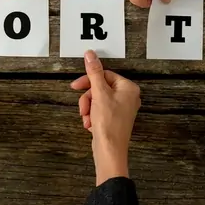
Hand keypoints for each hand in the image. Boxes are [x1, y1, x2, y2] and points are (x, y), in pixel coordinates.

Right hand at [71, 50, 140, 185]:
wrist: (109, 150)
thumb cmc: (109, 124)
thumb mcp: (99, 94)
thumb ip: (94, 72)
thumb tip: (91, 55)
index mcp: (128, 88)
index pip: (104, 75)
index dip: (88, 81)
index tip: (76, 86)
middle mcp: (127, 97)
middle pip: (99, 88)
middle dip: (88, 99)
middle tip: (84, 107)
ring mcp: (121, 108)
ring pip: (96, 99)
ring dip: (88, 108)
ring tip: (88, 118)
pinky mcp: (113, 118)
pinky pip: (98, 110)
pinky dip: (91, 116)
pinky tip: (90, 124)